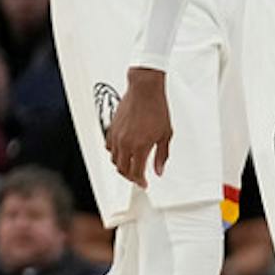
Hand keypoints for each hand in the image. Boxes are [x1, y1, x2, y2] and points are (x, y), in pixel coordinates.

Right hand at [106, 68, 172, 185]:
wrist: (145, 90)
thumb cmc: (156, 108)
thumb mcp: (165, 134)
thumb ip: (162, 155)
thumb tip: (159, 169)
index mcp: (140, 146)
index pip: (136, 172)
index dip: (140, 181)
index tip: (144, 183)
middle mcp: (125, 143)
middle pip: (122, 169)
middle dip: (130, 176)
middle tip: (138, 177)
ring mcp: (116, 136)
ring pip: (114, 159)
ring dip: (122, 165)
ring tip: (130, 165)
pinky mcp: (111, 128)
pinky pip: (108, 147)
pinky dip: (114, 153)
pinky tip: (122, 151)